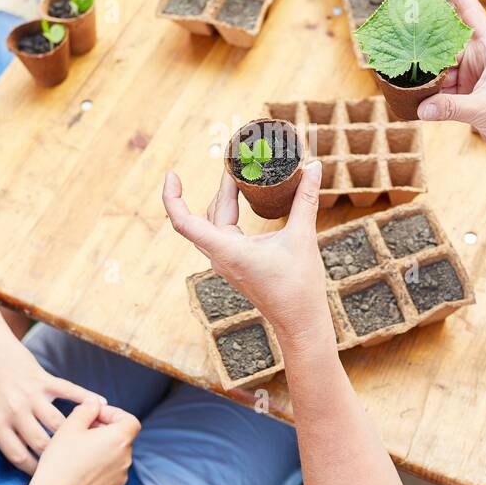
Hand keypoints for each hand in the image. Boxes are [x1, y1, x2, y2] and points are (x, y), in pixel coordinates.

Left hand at [0, 327, 107, 473]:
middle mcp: (14, 412)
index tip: (45, 476)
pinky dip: (86, 397)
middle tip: (71, 465)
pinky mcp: (43, 378)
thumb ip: (0, 428)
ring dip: (76, 433)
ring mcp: (31, 395)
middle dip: (58, 458)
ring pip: (59, 423)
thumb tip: (21, 448)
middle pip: (42, 444)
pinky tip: (101, 404)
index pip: (19, 457)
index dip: (34, 470)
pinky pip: (69, 391)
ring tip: (89, 441)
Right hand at [30, 398, 139, 484]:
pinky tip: (79, 471)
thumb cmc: (60, 460)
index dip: (113, 414)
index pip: (129, 420)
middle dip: (104, 431)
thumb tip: (95, 402)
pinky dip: (99, 469)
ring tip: (77, 453)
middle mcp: (126, 459)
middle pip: (121, 438)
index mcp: (120, 439)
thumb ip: (86, 409)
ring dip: (101, 450)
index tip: (94, 416)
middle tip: (80, 432)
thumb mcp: (70, 426)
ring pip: (114, 457)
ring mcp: (121, 478)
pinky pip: (110, 475)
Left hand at [162, 162, 329, 339]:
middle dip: (220, 187)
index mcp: (227, 250)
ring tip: (237, 177)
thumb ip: (306, 199)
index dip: (172, 197)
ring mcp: (226, 263)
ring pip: (213, 224)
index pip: (184, 222)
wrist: (300, 322)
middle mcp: (220, 257)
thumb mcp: (303, 237)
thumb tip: (313, 166)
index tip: (172, 175)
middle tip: (235, 162)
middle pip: (206, 214)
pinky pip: (222, 233)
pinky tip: (241, 201)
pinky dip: (228, 213)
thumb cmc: (299, 287)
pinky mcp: (236, 265)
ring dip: (224, 199)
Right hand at [415, 0, 485, 157]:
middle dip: (426, 40)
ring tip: (404, 73)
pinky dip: (428, 92)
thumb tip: (421, 108)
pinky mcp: (464, 94)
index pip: (472, 15)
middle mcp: (479, 59)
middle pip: (446, 42)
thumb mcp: (485, 110)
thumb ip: (451, 108)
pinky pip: (439, 87)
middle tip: (402, 32)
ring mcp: (470, 76)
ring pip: (439, 67)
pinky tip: (415, 96)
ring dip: (425, 72)